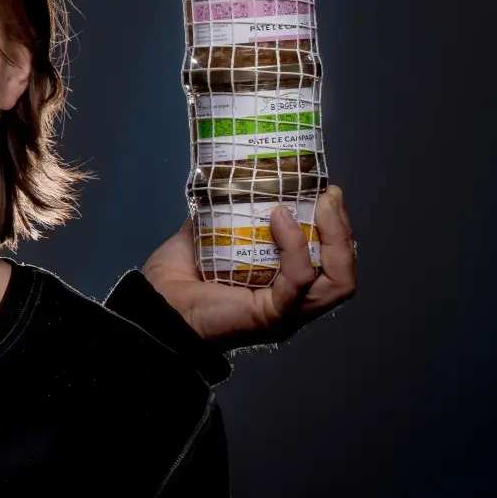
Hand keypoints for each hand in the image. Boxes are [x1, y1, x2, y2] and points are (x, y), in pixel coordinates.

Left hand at [141, 185, 356, 349]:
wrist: (154, 305)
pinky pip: (298, 281)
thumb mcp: (208, 236)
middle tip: (329, 196)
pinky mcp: (271, 315)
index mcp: (283, 287)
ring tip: (320, 205)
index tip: (326, 192)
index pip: (330, 262)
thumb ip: (226, 216)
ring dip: (333, 238)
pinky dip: (295, 247)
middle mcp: (293, 303)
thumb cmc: (177, 279)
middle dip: (342, 231)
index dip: (336, 229)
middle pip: (342, 273)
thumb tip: (231, 183)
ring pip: (337, 282)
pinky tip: (280, 219)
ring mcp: (286, 312)